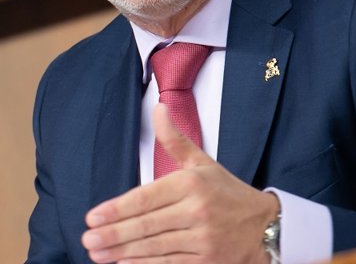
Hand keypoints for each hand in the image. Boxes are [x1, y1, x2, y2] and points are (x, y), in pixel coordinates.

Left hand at [81, 104, 278, 263]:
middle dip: (114, 234)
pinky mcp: (207, 261)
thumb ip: (175, 139)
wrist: (268, 228)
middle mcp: (196, 212)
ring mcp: (203, 239)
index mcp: (191, 184)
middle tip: (88, 239)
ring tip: (97, 253)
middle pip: (147, 225)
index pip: (146, 198)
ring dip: (123, 251)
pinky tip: (124, 263)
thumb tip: (158, 108)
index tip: (93, 217)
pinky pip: (170, 263)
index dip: (117, 209)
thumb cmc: (228, 193)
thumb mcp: (202, 162)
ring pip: (155, 247)